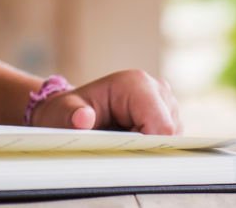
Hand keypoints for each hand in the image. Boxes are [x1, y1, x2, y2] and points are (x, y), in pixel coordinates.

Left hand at [28, 69, 181, 134]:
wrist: (72, 111)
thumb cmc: (69, 111)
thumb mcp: (64, 113)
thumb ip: (73, 116)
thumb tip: (82, 118)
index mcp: (136, 84)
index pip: (162, 125)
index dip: (148, 145)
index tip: (125, 152)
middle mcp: (156, 89)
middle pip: (169, 132)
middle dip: (147, 147)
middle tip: (117, 146)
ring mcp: (165, 103)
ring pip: (171, 138)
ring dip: (148, 147)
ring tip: (120, 140)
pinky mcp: (167, 116)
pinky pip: (169, 140)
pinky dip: (151, 146)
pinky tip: (129, 141)